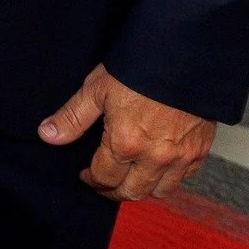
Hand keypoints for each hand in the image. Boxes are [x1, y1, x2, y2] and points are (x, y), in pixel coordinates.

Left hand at [40, 63, 215, 199]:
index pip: (104, 178)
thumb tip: (47, 135)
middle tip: (104, 183)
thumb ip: (72, 117)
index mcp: (126, 143)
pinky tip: (157, 167)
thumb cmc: (138, 69)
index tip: (86, 175)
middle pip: (132, 192)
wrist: (181, 57)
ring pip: (160, 191)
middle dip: (113, 191)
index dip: (92, 180)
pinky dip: (169, 178)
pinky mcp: (200, 150)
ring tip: (128, 178)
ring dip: (142, 189)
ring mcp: (181, 157)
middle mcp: (155, 157)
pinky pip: (184, 178)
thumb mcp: (96, 89)